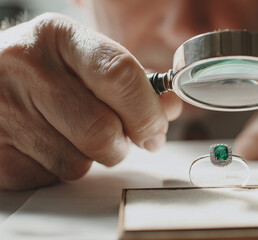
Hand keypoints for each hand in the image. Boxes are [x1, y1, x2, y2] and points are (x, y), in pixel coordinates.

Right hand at [0, 13, 181, 189]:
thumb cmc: (44, 70)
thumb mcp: (82, 58)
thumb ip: (129, 82)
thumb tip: (168, 109)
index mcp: (59, 36)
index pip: (119, 75)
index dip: (147, 111)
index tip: (156, 128)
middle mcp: (26, 67)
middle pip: (102, 129)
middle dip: (122, 144)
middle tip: (121, 139)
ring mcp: (4, 109)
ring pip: (78, 162)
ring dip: (90, 157)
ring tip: (73, 133)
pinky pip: (51, 177)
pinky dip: (60, 168)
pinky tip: (47, 143)